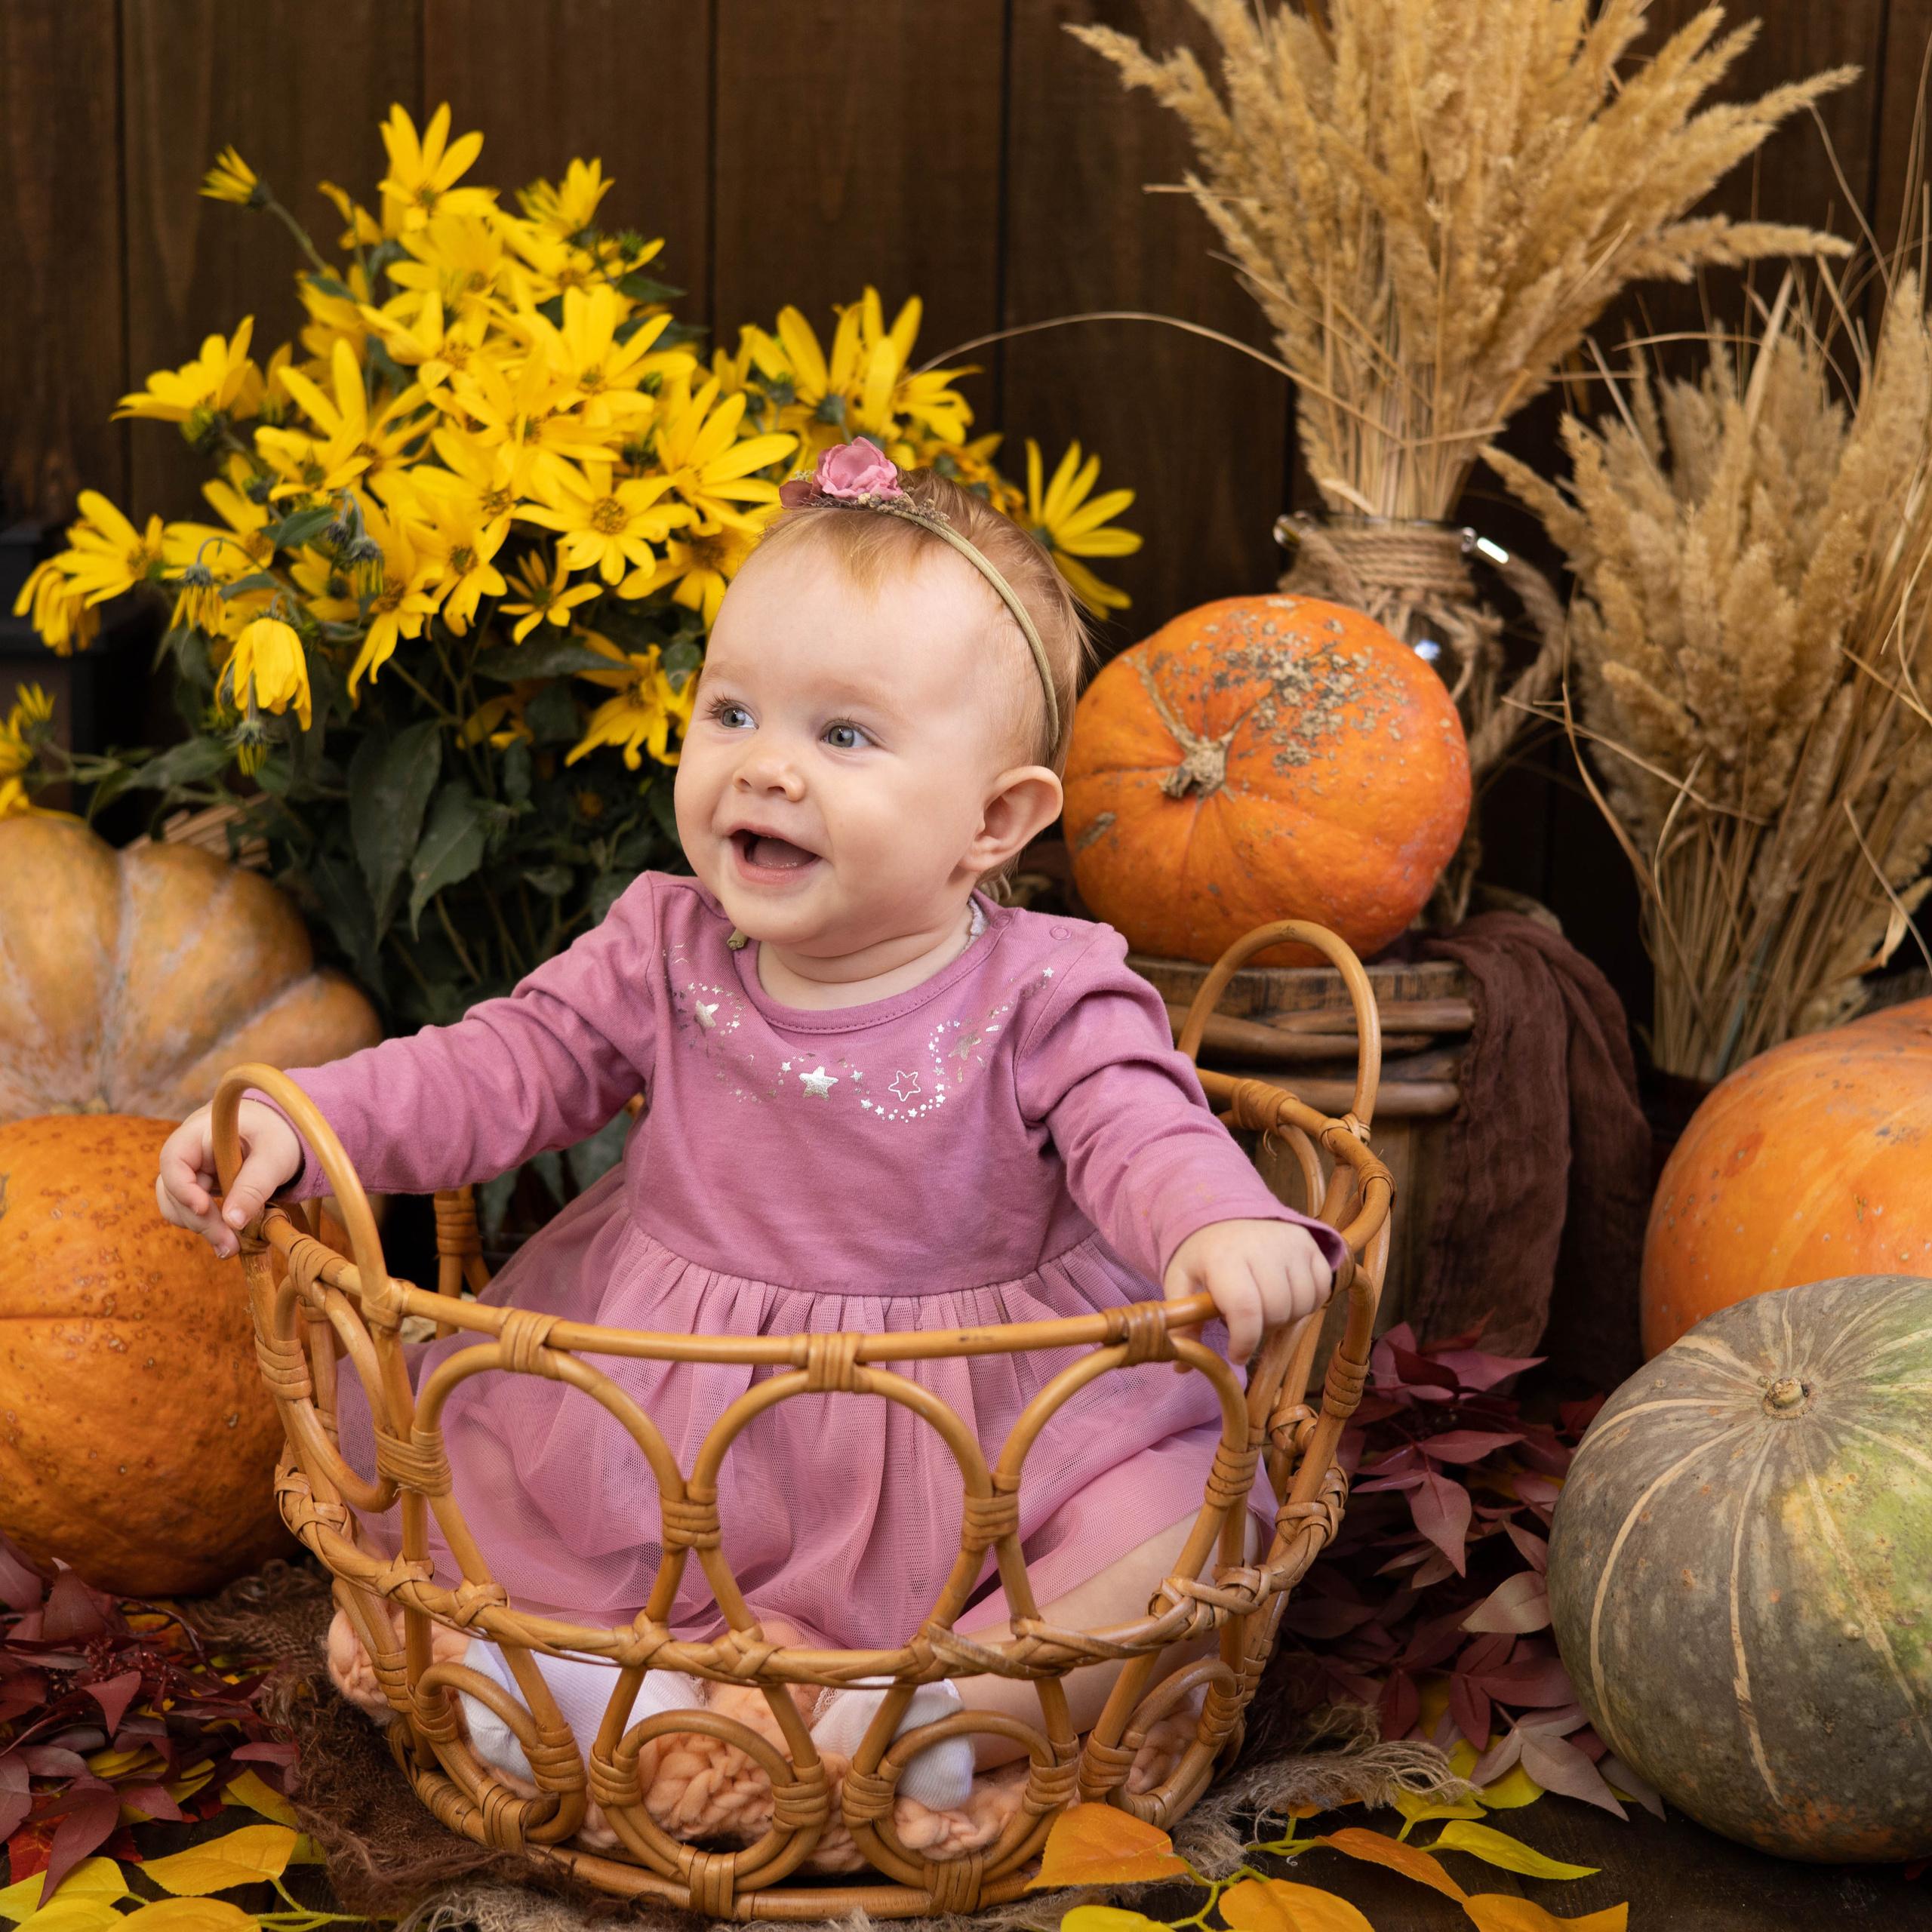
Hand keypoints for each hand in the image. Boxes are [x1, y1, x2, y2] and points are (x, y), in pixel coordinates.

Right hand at [156, 1098, 302, 1258]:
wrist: (285, 1134)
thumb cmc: (279, 1135)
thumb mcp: (274, 1156)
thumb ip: (254, 1185)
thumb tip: (233, 1221)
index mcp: (200, 1132)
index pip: (173, 1159)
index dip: (182, 1187)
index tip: (204, 1208)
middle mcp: (189, 1152)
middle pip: (174, 1190)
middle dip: (200, 1220)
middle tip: (228, 1245)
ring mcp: (192, 1171)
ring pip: (179, 1206)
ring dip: (202, 1228)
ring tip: (231, 1247)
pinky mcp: (201, 1188)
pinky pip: (193, 1211)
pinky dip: (208, 1226)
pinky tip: (230, 1238)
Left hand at [1162, 1218, 1333, 1361]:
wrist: (1225, 1211)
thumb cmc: (1203, 1253)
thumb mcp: (1181, 1280)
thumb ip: (1183, 1322)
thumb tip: (1183, 1368)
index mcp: (1225, 1257)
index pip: (1245, 1310)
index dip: (1244, 1341)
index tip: (1236, 1354)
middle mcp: (1262, 1246)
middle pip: (1277, 1311)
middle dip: (1262, 1330)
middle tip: (1246, 1323)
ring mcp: (1290, 1244)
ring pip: (1301, 1304)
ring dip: (1284, 1317)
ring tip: (1263, 1306)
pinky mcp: (1309, 1245)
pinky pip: (1321, 1289)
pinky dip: (1306, 1302)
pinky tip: (1284, 1295)